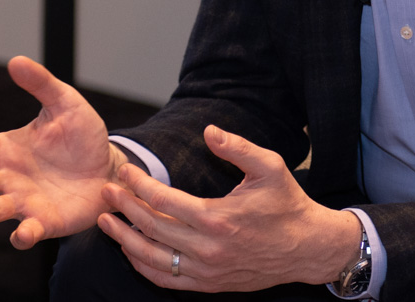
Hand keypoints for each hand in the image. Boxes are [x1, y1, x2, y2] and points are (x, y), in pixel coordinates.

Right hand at [0, 54, 125, 247]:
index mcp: (8, 148)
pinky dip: (22, 236)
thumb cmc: (83, 136)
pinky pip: (27, 232)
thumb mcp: (65, 104)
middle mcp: (9, 177)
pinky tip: (22, 234)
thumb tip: (15, 61)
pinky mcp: (44, 222)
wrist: (111, 168)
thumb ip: (41, 84)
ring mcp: (24, 202)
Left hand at [95, 124, 361, 291]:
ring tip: (107, 222)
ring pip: (152, 259)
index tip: (125, 171)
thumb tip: (209, 131)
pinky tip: (131, 250)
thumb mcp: (270, 166)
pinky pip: (166, 279)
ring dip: (125, 240)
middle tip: (107, 191)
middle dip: (124, 208)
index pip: (163, 202)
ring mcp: (207, 271)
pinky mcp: (209, 284)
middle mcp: (208, 249)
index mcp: (218, 219)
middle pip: (151, 229)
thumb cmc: (287, 203)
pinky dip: (143, 266)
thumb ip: (237, 147)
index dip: (139, 185)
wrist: (307, 247)